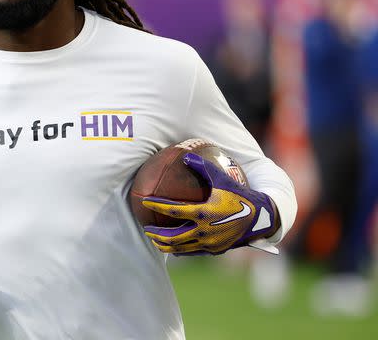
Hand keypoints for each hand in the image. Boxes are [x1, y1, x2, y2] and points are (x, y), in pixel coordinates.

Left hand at [142, 152, 277, 255]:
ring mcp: (209, 243)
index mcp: (204, 213)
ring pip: (181, 248)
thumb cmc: (241, 195)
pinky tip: (174, 247)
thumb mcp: (223, 179)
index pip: (174, 211)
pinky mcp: (215, 251)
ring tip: (155, 241)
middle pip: (173, 237)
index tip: (145, 201)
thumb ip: (203, 167)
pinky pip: (193, 252)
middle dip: (156, 234)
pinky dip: (180, 250)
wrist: (262, 218)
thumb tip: (186, 155)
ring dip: (166, 245)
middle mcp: (204, 231)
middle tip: (145, 228)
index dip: (157, 206)